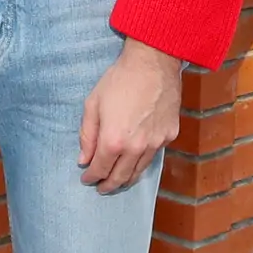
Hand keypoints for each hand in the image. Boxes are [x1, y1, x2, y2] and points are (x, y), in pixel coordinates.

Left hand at [78, 40, 182, 193]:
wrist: (153, 64)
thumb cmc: (119, 81)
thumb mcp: (92, 105)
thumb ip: (87, 136)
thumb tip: (84, 159)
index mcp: (114, 140)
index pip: (100, 169)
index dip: (91, 176)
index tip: (86, 178)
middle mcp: (136, 147)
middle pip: (121, 176)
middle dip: (109, 185)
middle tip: (101, 188)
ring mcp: (156, 143)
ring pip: (140, 170)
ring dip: (126, 178)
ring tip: (118, 182)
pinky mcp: (169, 135)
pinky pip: (154, 155)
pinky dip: (142, 162)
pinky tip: (136, 162)